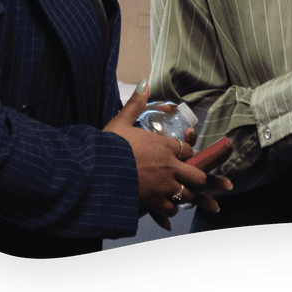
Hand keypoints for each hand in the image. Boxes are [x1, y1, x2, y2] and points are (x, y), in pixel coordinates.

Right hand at [104, 82, 220, 229]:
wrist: (95, 172)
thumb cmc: (108, 147)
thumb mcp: (121, 121)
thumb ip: (135, 104)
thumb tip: (144, 83)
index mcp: (164, 146)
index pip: (188, 150)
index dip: (186, 153)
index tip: (180, 156)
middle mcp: (169, 166)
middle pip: (197, 174)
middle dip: (194, 176)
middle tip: (185, 177)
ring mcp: (163, 186)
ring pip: (187, 194)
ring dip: (183, 194)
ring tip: (175, 193)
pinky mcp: (153, 202)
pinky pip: (171, 209)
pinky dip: (170, 209)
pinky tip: (164, 206)